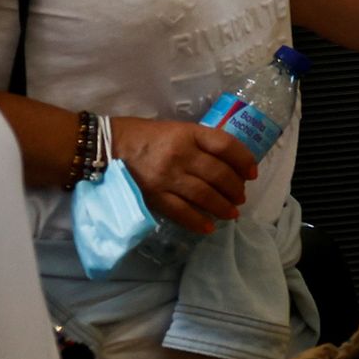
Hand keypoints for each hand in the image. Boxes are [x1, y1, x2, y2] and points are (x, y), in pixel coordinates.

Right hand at [112, 113, 258, 234]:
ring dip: (222, 206)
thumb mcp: (178, 130)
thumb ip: (200, 143)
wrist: (106, 145)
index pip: (226, 146)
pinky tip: (208, 227)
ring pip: (204, 195)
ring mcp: (166, 176)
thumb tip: (228, 162)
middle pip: (218, 174)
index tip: (252, 173)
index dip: (244, 160)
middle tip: (241, 196)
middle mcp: (180, 154)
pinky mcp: (152, 195)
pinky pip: (180, 211)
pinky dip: (197, 221)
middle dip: (235, 188)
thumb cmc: (145, 135)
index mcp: (188, 133)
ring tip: (232, 213)